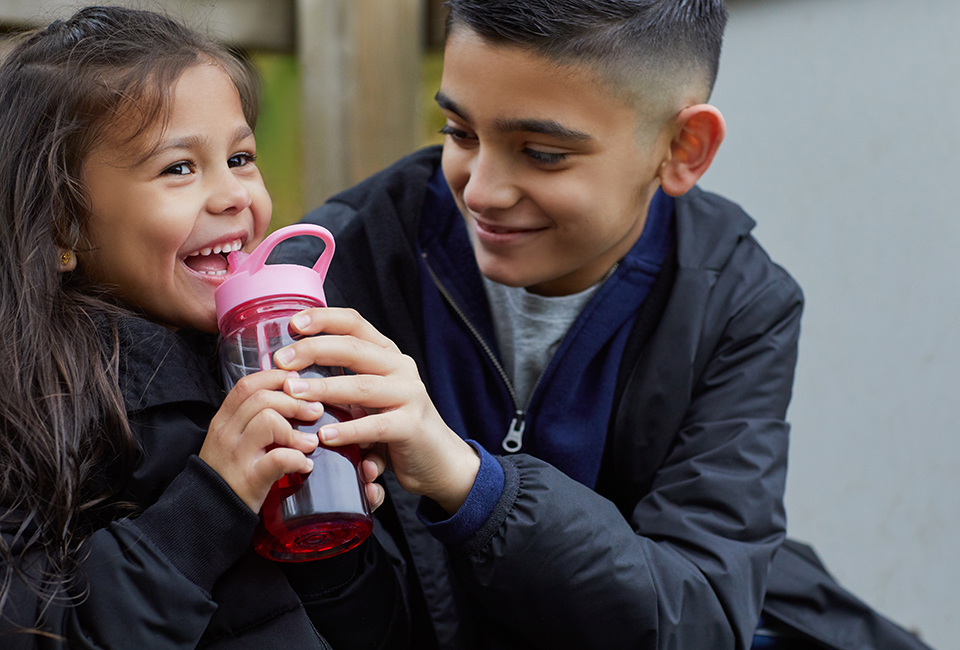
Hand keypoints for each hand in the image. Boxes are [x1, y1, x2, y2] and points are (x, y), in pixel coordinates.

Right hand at [200, 369, 321, 512]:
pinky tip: (304, 465)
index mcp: (224, 420)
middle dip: (295, 401)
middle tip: (314, 411)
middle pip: (262, 399)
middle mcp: (227, 433)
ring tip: (309, 443)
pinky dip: (297, 459)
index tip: (297, 383)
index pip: (247, 385)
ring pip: (269, 421)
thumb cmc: (229, 473)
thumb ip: (253, 417)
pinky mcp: (249, 479)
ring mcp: (236, 456)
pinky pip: (278, 458)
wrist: (208, 512)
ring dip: (296, 431)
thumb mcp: (234, 438)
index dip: (276, 377)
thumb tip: (291, 394)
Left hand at [273, 308, 479, 514]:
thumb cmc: (393, 426)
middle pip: (353, 348)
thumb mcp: (368, 398)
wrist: (437, 459)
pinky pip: (376, 426)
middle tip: (280, 361)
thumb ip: (342, 383)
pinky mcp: (412, 426)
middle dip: (313, 350)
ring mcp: (409, 395)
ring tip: (293, 393)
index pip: (355, 323)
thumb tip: (289, 375)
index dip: (323, 319)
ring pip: (361, 386)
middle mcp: (400, 368)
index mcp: (386, 355)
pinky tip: (325, 436)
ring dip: (323, 388)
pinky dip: (349, 431)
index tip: (293, 324)